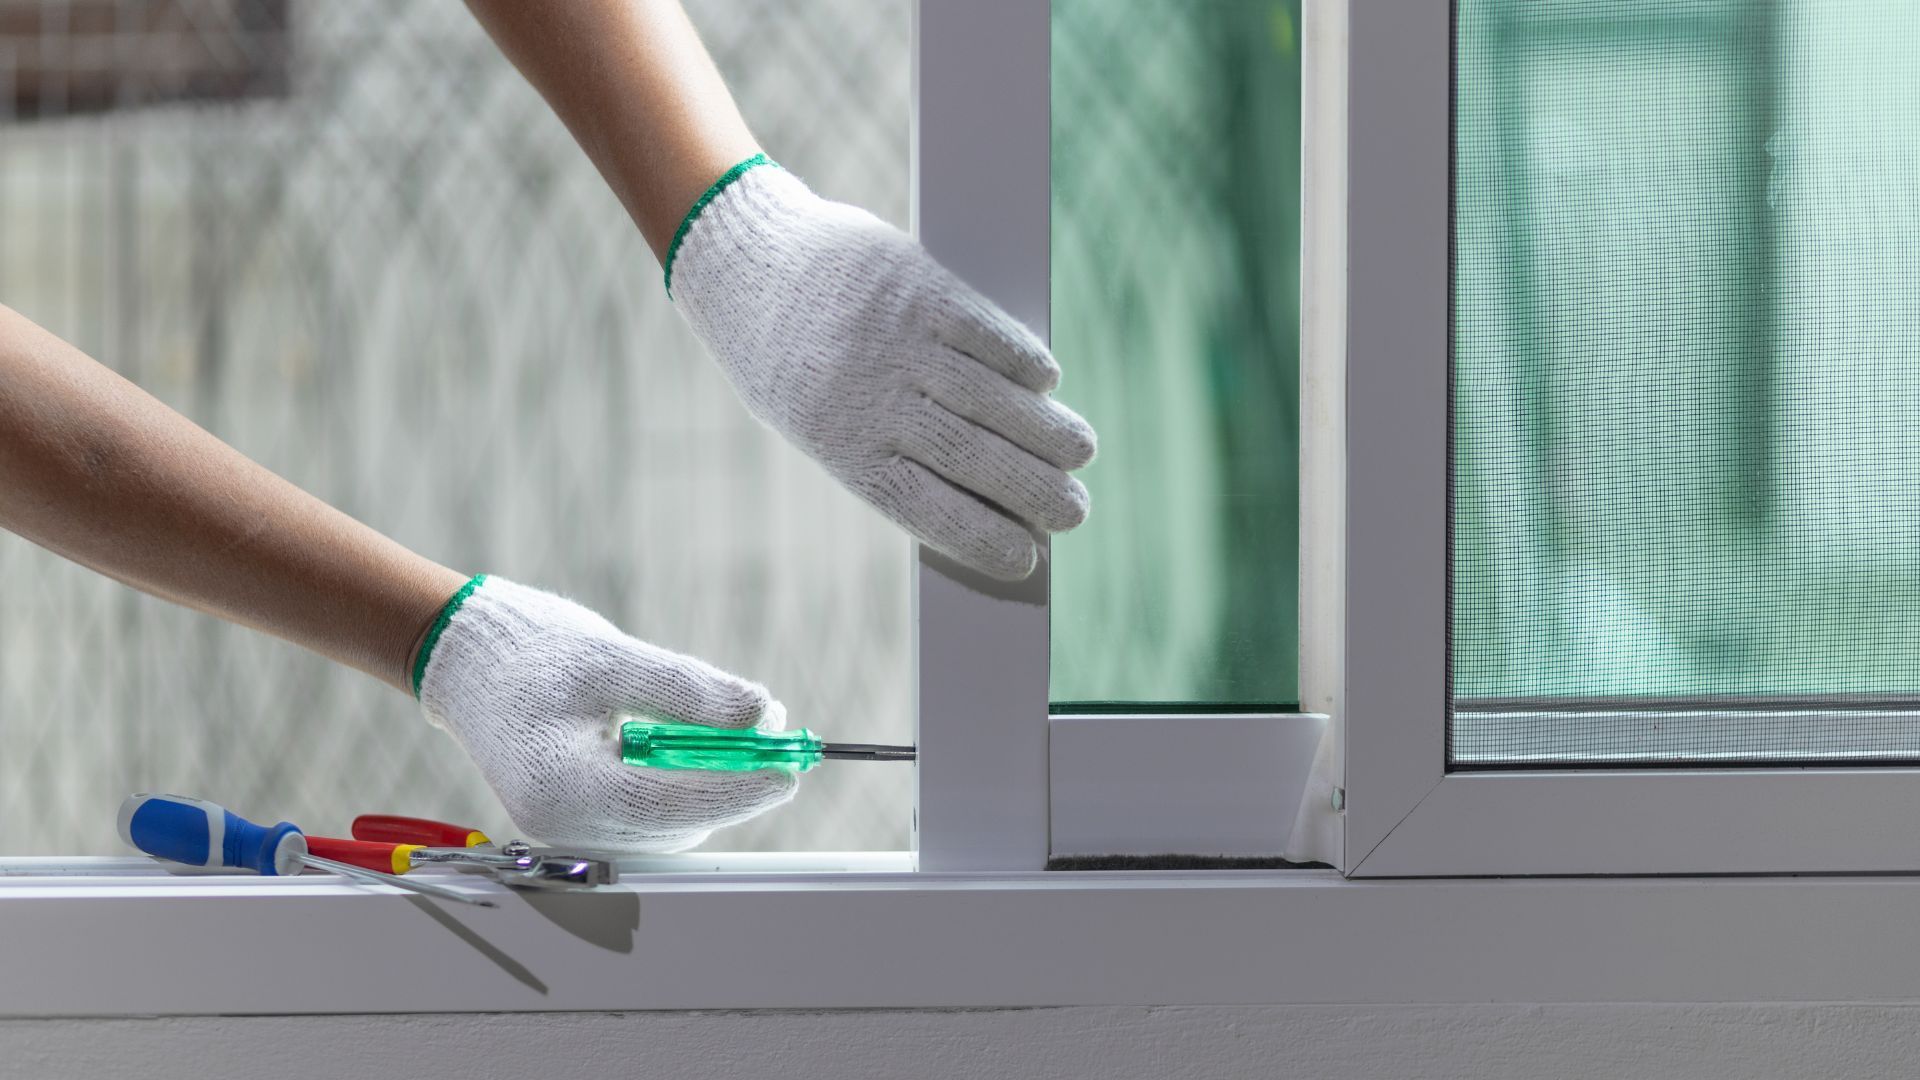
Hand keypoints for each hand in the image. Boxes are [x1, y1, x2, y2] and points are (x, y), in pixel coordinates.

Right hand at [414, 575, 795, 851]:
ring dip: (708, 783)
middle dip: (732, 782)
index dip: (740, 788)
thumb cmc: (529, 653)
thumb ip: (690, 692)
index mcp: (565, 789)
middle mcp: (564, 825)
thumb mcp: (615, 659)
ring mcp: (568, 829)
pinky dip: (679, 784)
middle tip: (774, 734)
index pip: (675, 806)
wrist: (465, 660)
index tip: (790, 767)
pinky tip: (686, 743)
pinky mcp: (576, 818)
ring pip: (668, 825)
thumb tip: (762, 714)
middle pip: (677, 823)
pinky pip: (647, 816)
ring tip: (732, 729)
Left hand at [669, 158, 1097, 580]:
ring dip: (1045, 431)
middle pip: (971, 459)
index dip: (983, 538)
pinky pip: (983, 333)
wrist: (743, 261)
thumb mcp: (813, 419)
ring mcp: (897, 340)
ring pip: (990, 398)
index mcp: (841, 446)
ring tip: (1082, 453)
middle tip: (1076, 512)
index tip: (1029, 558)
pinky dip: (1021, 361)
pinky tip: (1047, 382)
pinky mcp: (916, 286)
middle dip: (1034, 491)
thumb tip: (976, 495)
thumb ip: (884, 452)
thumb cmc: (787, 357)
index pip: (927, 509)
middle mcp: (872, 398)